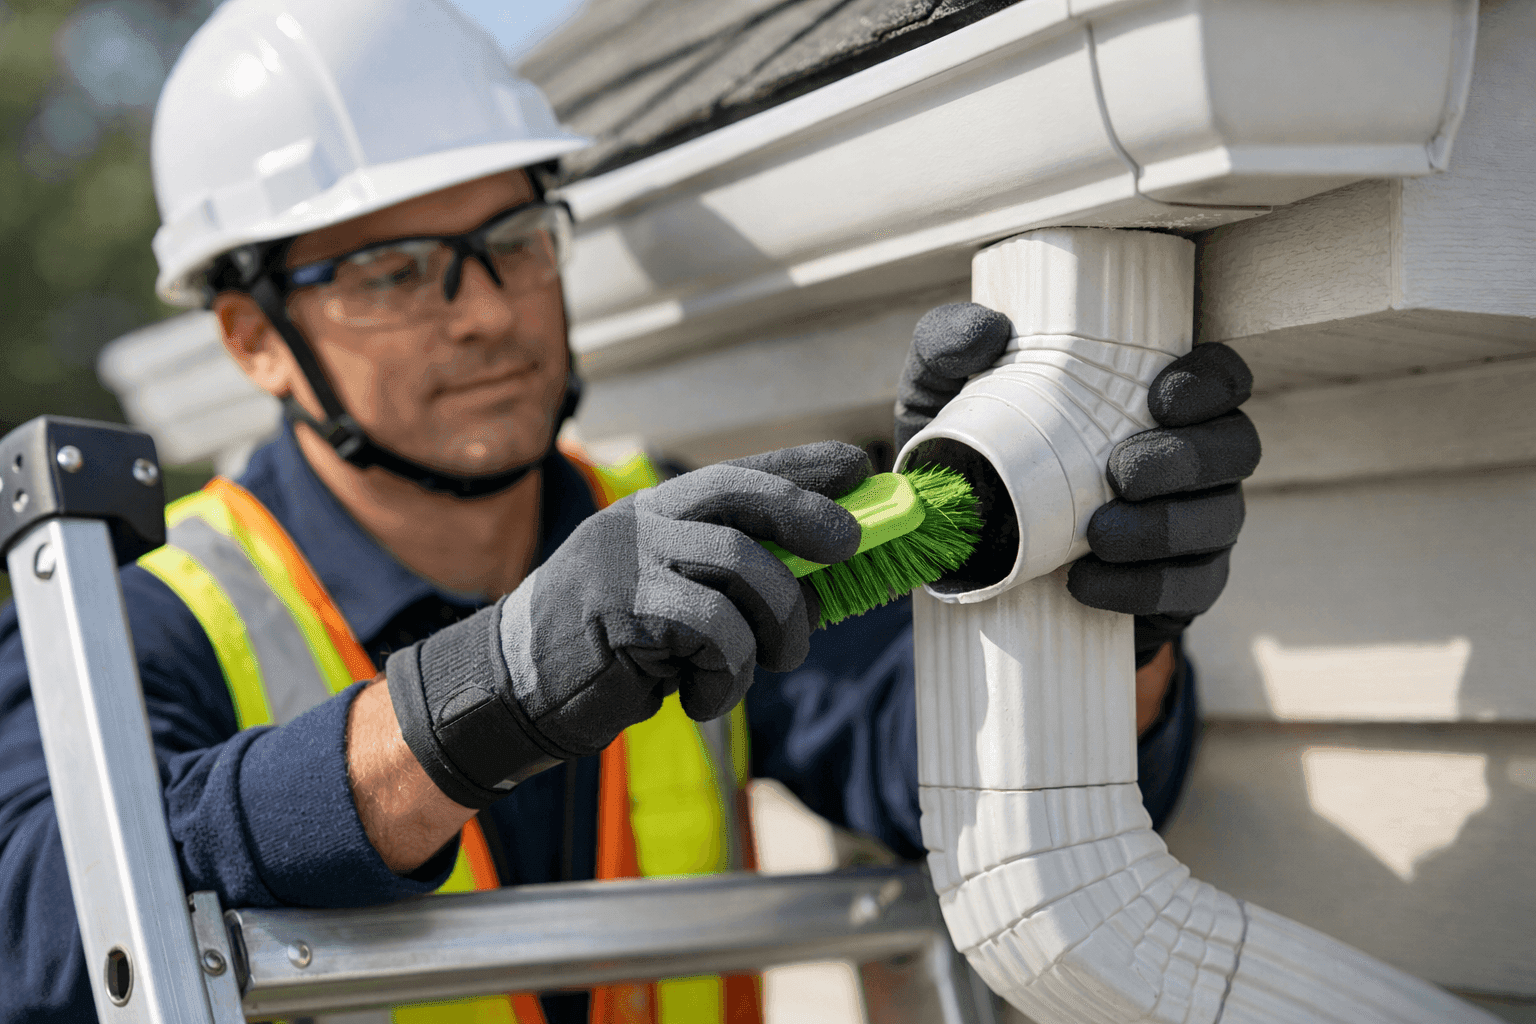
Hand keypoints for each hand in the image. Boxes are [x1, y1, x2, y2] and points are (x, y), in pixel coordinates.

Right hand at [386, 441, 869, 808]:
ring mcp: (627, 560)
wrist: (515, 690)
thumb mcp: (669, 602)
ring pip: (741, 567)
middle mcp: (641, 522)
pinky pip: (712, 630)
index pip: (738, 473)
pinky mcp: (620, 609)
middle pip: (742, 497)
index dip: (801, 467)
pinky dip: (728, 674)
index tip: (857, 467)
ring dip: (780, 622)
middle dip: (809, 517)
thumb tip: (817, 583)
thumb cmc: (606, 650)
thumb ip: (725, 583)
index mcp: (655, 512)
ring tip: (776, 661)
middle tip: (849, 549)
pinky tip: (703, 696)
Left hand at [892, 303, 1260, 665]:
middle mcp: (1191, 459)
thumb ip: (948, 345)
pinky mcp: (1176, 590)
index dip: (1212, 383)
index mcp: (1153, 402)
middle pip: (1236, 448)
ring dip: (1165, 528)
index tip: (1161, 398)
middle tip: (1123, 473)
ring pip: (1219, 522)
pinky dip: (1139, 587)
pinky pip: (1187, 590)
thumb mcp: (943, 396)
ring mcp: (1193, 527)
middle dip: (1189, 459)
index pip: (1221, 380)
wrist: (959, 562)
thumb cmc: (966, 455)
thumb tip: (987, 332)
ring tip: (1098, 536)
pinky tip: (1087, 583)